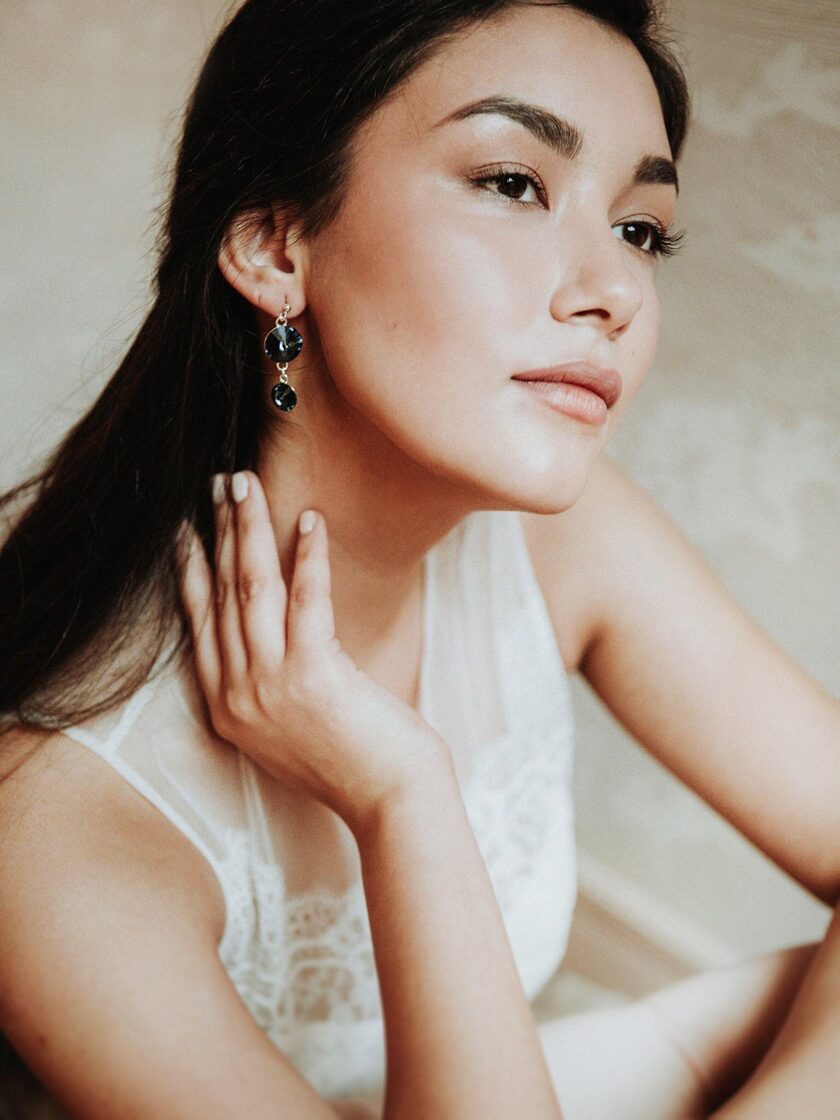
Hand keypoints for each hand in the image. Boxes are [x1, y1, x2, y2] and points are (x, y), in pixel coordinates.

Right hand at [177, 471, 451, 834]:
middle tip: (218, 485)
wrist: (390, 801)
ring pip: (251, 589)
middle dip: (217, 533)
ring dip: (249, 529)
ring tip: (247, 484)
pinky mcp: (313, 675)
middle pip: (220, 596)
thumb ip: (267, 684)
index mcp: (226, 708)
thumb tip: (270, 630)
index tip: (188, 529)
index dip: (192, 570)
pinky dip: (308, 556)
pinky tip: (311, 521)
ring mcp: (270, 686)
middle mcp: (238, 696)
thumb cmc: (352, 761)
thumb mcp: (290, 725)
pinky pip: (307, 599)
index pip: (200, 624)